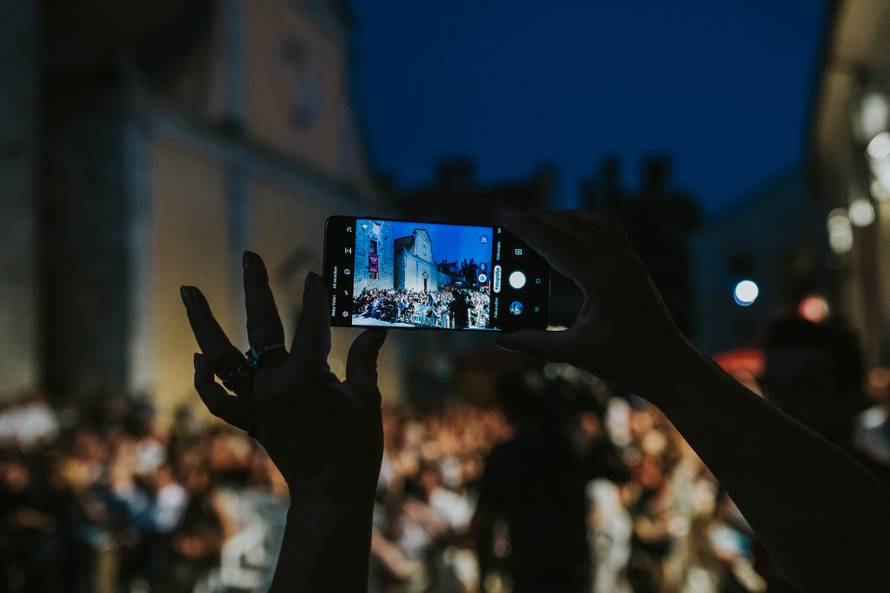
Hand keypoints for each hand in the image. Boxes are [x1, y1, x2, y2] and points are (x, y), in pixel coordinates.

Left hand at [180, 251, 386, 503]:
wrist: (332, 492)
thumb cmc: (356, 447)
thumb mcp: (366, 398)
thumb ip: (365, 360)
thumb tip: (377, 330)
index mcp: (306, 376)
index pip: (312, 325)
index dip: (316, 298)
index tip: (315, 276)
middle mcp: (273, 384)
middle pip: (261, 327)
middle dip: (256, 288)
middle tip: (249, 256)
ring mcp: (256, 402)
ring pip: (221, 358)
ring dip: (203, 324)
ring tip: (188, 291)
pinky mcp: (250, 421)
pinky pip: (219, 400)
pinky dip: (206, 380)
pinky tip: (201, 358)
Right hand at [497, 209, 695, 397]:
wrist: (671, 367)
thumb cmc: (628, 361)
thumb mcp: (576, 353)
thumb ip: (535, 344)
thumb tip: (502, 338)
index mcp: (602, 276)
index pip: (554, 243)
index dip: (525, 230)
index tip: (502, 217)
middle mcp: (617, 259)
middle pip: (570, 224)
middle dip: (537, 218)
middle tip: (508, 218)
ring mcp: (629, 259)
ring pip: (590, 221)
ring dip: (562, 218)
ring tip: (535, 224)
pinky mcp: (634, 264)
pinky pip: (606, 229)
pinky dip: (582, 225)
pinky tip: (568, 236)